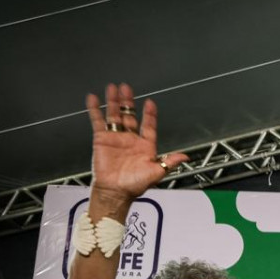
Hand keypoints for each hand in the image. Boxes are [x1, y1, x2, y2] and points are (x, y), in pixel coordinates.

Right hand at [85, 83, 188, 204]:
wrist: (115, 191)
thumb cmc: (135, 184)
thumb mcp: (156, 172)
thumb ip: (169, 162)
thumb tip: (185, 156)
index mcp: (145, 146)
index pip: (148, 125)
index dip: (150, 115)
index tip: (150, 103)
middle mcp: (130, 139)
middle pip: (130, 115)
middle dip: (128, 101)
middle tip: (127, 88)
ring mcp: (116, 137)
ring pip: (114, 115)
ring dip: (114, 101)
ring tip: (113, 88)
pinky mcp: (101, 139)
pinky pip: (98, 121)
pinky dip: (95, 110)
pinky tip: (94, 98)